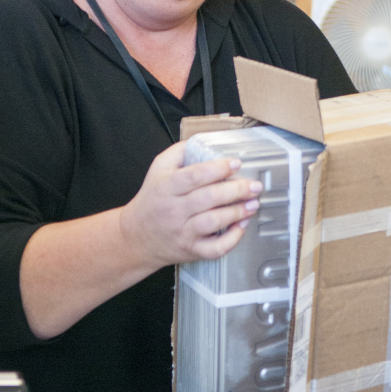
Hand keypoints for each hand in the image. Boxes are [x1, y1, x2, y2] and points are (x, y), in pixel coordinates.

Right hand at [120, 140, 262, 268]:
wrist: (136, 236)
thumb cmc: (152, 200)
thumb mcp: (158, 169)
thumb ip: (179, 152)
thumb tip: (204, 142)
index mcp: (167, 187)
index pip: (194, 176)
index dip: (218, 168)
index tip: (236, 163)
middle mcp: (174, 210)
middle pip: (208, 198)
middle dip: (236, 190)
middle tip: (254, 186)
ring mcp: (183, 232)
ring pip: (213, 222)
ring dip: (237, 212)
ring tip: (253, 203)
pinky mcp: (191, 249)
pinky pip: (214, 248)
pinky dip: (231, 239)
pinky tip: (241, 227)